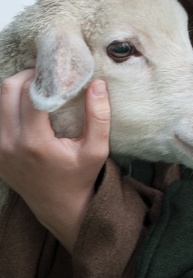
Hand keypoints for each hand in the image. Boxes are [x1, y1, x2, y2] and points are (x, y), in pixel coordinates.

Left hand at [0, 69, 110, 251]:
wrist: (59, 208)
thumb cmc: (80, 177)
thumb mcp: (97, 149)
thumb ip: (98, 116)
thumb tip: (97, 83)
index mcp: (35, 143)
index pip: (32, 94)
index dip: (46, 76)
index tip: (60, 70)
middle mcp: (10, 144)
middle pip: (7, 91)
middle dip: (27, 76)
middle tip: (46, 75)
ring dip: (16, 88)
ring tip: (37, 87)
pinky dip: (9, 105)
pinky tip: (27, 104)